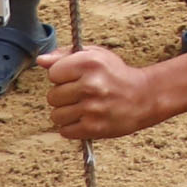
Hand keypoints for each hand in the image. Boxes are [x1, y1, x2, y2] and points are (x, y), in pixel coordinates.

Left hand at [39, 44, 170, 141]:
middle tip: (81, 94)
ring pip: (56, 115)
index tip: (74, 78)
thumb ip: (65, 55)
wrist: (144, 97)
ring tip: (83, 107)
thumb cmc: (116, 74)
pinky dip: (72, 127)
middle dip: (63, 96)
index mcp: (89, 63)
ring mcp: (92, 108)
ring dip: (66, 113)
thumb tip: (41, 61)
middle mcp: (90, 85)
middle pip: (52, 96)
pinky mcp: (94, 128)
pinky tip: (85, 119)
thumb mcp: (95, 56)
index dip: (61, 76)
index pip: (52, 73)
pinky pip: (65, 131)